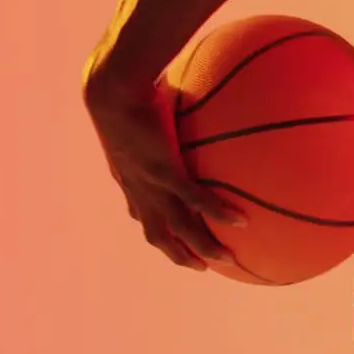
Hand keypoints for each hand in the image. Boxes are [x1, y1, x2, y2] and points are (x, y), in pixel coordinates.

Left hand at [85, 79, 243, 270]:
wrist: (113, 90)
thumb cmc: (124, 88)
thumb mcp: (140, 104)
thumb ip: (158, 109)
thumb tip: (177, 94)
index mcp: (130, 177)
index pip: (141, 212)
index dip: (155, 228)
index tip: (170, 238)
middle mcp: (138, 188)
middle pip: (157, 234)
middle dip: (177, 254)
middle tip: (200, 266)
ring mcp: (151, 183)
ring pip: (178, 228)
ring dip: (202, 247)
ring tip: (226, 258)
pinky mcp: (165, 172)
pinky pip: (196, 201)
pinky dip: (217, 214)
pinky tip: (240, 223)